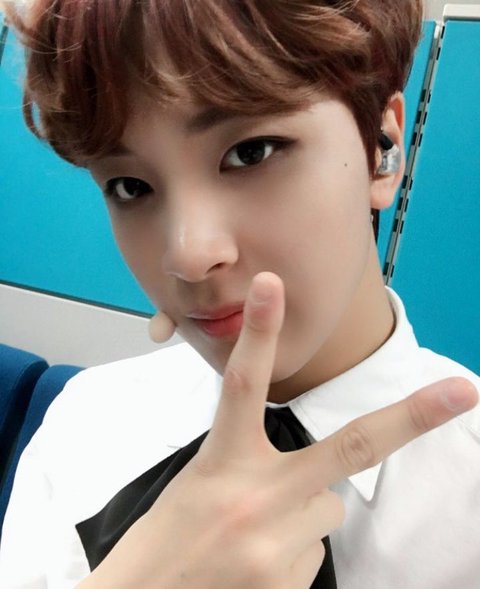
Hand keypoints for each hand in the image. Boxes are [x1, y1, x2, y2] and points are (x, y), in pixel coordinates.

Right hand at [82, 272, 477, 588]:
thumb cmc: (169, 536)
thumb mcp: (202, 483)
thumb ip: (256, 467)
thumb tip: (319, 484)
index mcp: (222, 461)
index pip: (243, 384)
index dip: (259, 332)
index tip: (272, 285)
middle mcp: (255, 497)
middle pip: (347, 446)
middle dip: (411, 417)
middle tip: (463, 391)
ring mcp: (274, 543)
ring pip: (329, 509)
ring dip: (307, 513)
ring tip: (255, 533)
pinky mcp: (287, 581)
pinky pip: (316, 551)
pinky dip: (295, 548)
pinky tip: (256, 561)